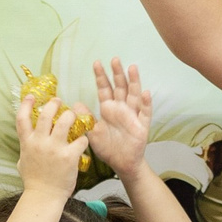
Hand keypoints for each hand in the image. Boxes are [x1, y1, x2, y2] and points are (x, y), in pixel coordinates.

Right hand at [16, 88, 88, 199]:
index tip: (32, 96)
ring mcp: (54, 148)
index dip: (26, 104)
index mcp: (27, 142)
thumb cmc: (34, 181)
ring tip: (75, 116)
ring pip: (65, 121)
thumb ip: (26, 148)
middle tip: (59, 102)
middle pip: (46, 114)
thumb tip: (27, 142)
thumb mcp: (23, 161)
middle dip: (54, 104)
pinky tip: (83, 142)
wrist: (44, 196)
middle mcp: (40, 142)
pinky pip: (80, 140)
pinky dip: (83, 139)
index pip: (22, 118)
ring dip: (72, 116)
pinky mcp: (69, 156)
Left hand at [87, 59, 150, 175]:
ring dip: (133, 81)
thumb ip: (85, 119)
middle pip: (120, 87)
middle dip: (117, 73)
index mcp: (108, 108)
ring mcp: (133, 115)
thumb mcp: (92, 133)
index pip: (104, 88)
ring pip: (134, 95)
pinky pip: (145, 112)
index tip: (96, 63)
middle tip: (114, 59)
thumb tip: (75, 104)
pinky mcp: (142, 125)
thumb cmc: (108, 147)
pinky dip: (146, 103)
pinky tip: (145, 93)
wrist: (122, 163)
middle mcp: (121, 108)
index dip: (101, 76)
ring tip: (132, 68)